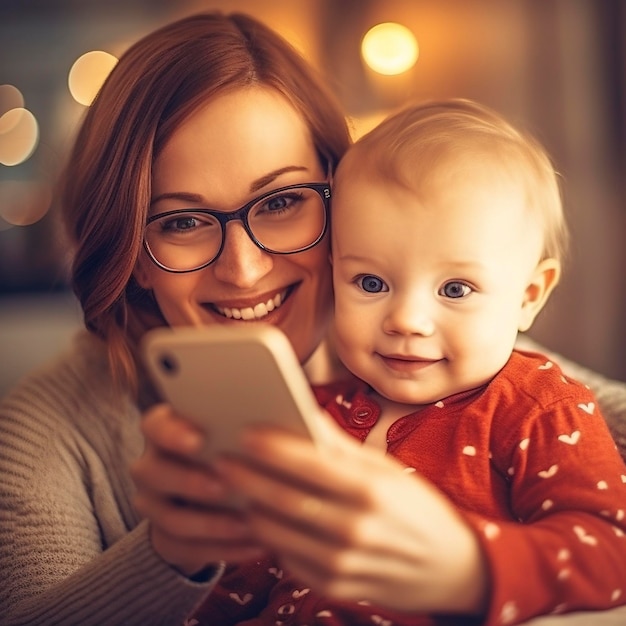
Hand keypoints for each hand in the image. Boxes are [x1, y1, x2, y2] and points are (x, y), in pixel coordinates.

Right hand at [130, 403, 264, 575]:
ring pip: (171, 518)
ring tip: (247, 524)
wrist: (208, 496)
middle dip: (190, 481)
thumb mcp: (232, 436)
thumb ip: (241, 432)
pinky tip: (255, 545)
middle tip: (224, 487)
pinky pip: (188, 549)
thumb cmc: (230, 450)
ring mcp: (153, 506)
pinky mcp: (164, 540)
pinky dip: (224, 549)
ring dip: (211, 523)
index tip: (198, 440)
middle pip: (154, 473)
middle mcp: (151, 466)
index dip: (171, 433)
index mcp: (164, 431)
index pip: (154, 426)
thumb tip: (276, 424)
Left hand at [216, 414, 488, 614]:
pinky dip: (270, 537)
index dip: (272, 446)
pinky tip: (259, 517)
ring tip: (232, 486)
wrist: (452, 567)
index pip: (309, 463)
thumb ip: (342, 445)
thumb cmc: (417, 507)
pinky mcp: (335, 587)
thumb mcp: (387, 469)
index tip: (245, 431)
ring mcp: (344, 563)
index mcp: (371, 489)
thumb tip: (304, 414)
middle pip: (283, 498)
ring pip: (277, 532)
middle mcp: (355, 527)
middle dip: (246, 476)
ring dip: (250, 507)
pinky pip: (288, 559)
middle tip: (220, 458)